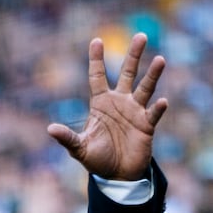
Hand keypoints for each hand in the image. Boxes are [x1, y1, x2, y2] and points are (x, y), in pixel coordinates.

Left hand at [47, 33, 167, 181]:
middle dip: (134, 55)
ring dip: (153, 74)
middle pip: (128, 72)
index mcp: (101, 103)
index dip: (97, 59)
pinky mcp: (147, 125)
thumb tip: (50, 129)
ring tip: (160, 60)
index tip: (97, 40)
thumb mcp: (80, 149)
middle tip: (141, 36)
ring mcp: (135, 112)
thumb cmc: (98, 160)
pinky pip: (154, 113)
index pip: (98, 76)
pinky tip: (162, 102)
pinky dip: (158, 108)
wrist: (118, 176)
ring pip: (145, 87)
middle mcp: (120, 102)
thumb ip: (68, 138)